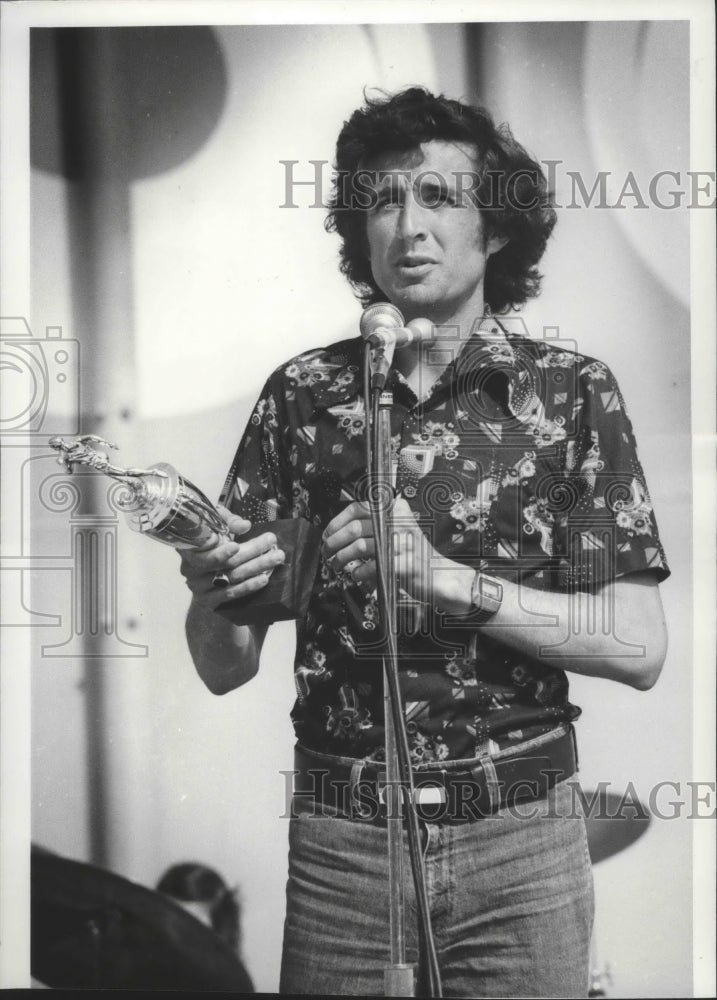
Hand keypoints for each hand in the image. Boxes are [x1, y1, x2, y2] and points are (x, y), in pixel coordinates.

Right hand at [180, 504, 284, 609]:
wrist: (204, 578)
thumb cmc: (212, 545)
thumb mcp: (217, 527)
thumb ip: (229, 523)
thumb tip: (245, 525)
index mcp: (188, 548)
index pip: (203, 549)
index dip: (219, 550)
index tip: (237, 545)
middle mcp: (190, 568)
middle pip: (224, 563)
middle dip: (251, 551)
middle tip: (271, 541)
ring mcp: (198, 587)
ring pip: (231, 577)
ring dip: (257, 566)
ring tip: (275, 557)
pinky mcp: (208, 600)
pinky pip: (231, 593)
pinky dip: (249, 585)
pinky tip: (263, 578)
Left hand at [321, 497, 471, 612]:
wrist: (440, 576)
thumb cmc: (414, 556)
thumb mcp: (396, 532)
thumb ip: (374, 527)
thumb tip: (339, 529)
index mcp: (396, 511)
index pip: (359, 507)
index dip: (338, 521)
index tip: (328, 533)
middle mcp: (399, 523)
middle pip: (355, 528)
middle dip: (334, 542)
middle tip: (327, 552)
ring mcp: (402, 543)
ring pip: (359, 547)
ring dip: (342, 559)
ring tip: (337, 565)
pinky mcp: (403, 563)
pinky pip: (370, 566)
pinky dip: (359, 572)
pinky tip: (357, 575)